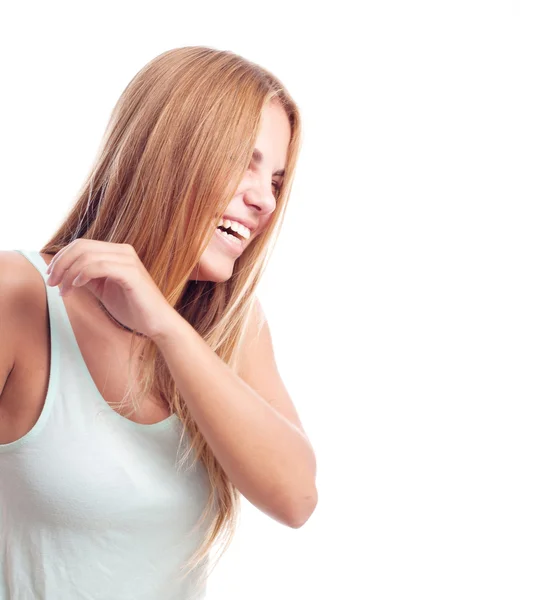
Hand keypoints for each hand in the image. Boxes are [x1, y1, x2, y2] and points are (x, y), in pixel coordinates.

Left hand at [45, 239, 174, 339]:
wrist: (157, 323)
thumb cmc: (133, 307)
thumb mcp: (104, 289)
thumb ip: (88, 277)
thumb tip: (64, 272)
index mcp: (118, 252)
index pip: (82, 244)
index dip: (61, 258)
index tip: (51, 276)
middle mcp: (124, 251)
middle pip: (82, 246)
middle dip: (61, 264)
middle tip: (52, 282)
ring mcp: (129, 261)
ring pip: (87, 256)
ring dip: (69, 273)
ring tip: (64, 290)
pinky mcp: (132, 274)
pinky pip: (100, 266)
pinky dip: (83, 274)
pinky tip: (77, 286)